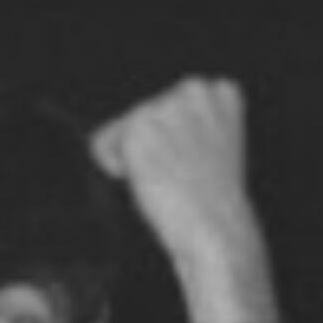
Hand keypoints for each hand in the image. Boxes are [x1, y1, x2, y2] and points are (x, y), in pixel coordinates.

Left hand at [88, 73, 279, 322]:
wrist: (218, 232)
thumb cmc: (216, 204)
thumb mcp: (215, 150)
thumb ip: (191, 125)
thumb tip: (148, 121)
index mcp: (220, 92)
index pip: (171, 103)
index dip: (172, 139)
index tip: (192, 164)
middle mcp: (192, 90)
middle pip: (144, 113)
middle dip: (152, 146)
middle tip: (180, 178)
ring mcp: (164, 107)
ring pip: (124, 129)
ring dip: (136, 160)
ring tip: (169, 181)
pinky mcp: (139, 129)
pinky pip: (102, 145)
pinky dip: (115, 168)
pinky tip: (150, 183)